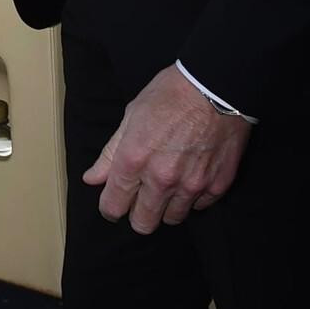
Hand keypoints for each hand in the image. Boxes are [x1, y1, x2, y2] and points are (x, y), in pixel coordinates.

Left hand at [82, 65, 249, 234]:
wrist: (216, 85)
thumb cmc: (171, 94)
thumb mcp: (131, 116)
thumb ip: (110, 153)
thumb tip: (92, 178)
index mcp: (134, 160)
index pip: (114, 206)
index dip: (110, 208)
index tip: (113, 203)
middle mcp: (161, 179)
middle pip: (144, 223)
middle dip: (138, 215)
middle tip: (141, 199)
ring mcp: (192, 185)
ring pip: (173, 218)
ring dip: (167, 206)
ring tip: (169, 184)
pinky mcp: (217, 185)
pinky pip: (200, 206)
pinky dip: (194, 197)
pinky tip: (191, 177)